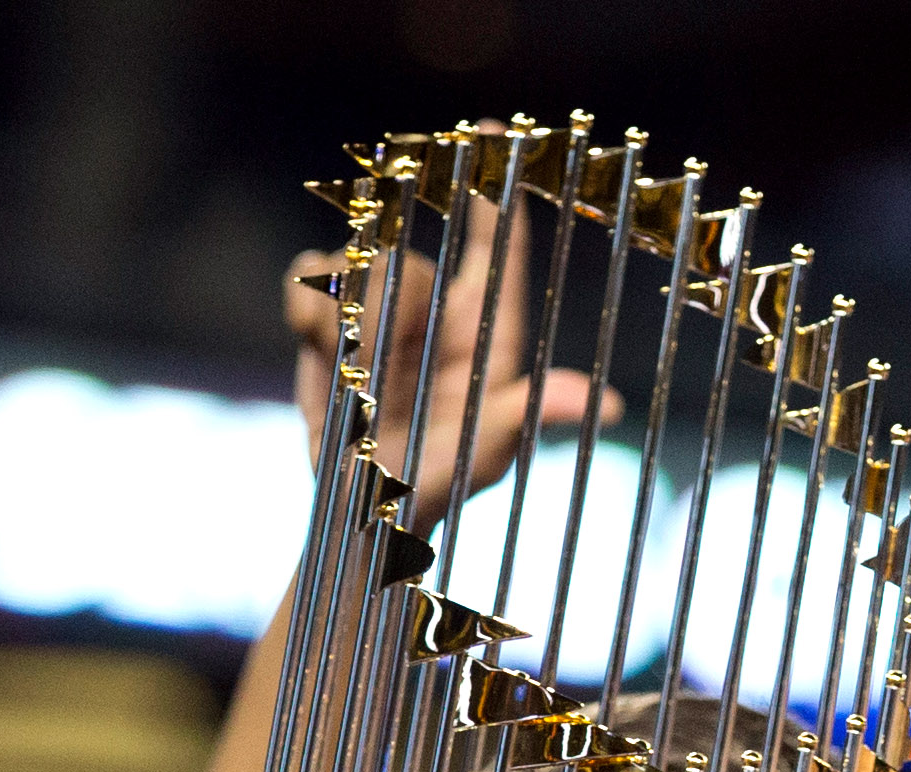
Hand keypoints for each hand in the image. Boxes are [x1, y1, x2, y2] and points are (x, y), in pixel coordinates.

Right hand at [287, 159, 605, 531]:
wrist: (369, 503)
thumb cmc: (445, 478)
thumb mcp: (494, 445)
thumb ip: (535, 414)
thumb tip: (603, 406)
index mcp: (485, 325)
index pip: (496, 242)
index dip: (495, 186)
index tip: (492, 130)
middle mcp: (434, 305)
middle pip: (409, 253)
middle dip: (393, 298)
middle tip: (388, 358)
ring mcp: (378, 306)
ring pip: (355, 261)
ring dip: (348, 315)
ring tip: (355, 369)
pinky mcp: (327, 319)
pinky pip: (307, 280)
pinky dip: (306, 308)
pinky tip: (316, 345)